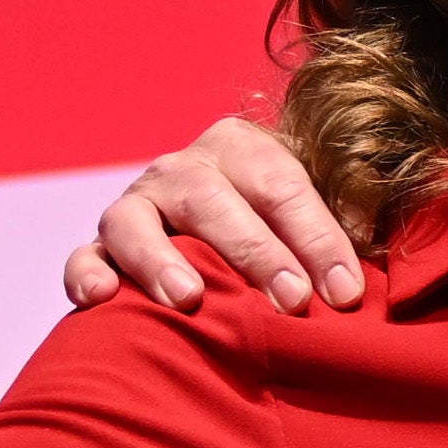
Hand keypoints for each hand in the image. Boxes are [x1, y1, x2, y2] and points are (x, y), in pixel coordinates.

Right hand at [64, 117, 363, 315]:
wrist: (222, 229)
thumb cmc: (286, 229)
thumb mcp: (321, 211)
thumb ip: (344, 230)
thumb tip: (363, 276)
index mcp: (243, 147)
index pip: (282, 185)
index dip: (318, 239)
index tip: (345, 292)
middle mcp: (183, 168)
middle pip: (213, 200)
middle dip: (255, 252)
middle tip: (290, 301)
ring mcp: (136, 204)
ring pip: (135, 221)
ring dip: (160, 259)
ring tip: (187, 298)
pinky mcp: (101, 246)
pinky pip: (83, 256)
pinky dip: (86, 274)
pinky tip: (100, 298)